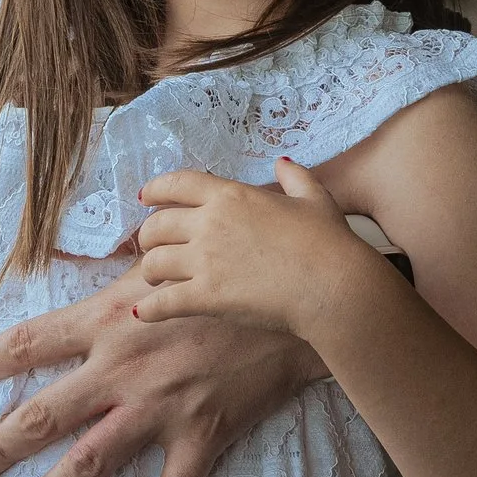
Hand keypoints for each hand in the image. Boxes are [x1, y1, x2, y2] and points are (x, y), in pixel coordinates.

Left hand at [0, 260, 325, 476]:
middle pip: (46, 412)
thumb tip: (100, 257)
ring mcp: (160, 406)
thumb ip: (123, 268)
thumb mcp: (161, 258)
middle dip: (5, 443)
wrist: (290, 293)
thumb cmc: (223, 265)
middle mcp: (122, 367)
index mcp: (107, 319)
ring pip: (91, 462)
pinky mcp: (201, 434)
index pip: (31, 342)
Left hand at [134, 163, 365, 336]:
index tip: (145, 198)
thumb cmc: (328, 241)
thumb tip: (282, 162)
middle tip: (151, 248)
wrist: (332, 284)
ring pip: (155, 263)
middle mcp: (209, 223)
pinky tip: (143, 314)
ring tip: (152, 280)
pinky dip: (150, 309)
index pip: (177, 184)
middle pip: (157, 226)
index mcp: (230, 196)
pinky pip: (164, 303)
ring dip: (148, 272)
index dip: (155, 190)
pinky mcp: (207, 296)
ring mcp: (205, 260)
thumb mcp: (315, 198)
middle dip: (149, 238)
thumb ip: (295, 176)